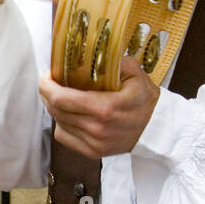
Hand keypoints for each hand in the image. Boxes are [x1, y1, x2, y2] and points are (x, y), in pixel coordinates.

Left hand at [39, 56, 159, 158]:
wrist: (158, 128)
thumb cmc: (146, 99)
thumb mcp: (134, 72)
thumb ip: (112, 60)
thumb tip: (90, 52)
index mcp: (105, 107)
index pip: (60, 98)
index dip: (46, 85)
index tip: (48, 75)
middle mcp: (97, 128)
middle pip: (55, 110)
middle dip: (47, 94)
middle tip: (52, 82)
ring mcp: (94, 143)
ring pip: (58, 123)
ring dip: (55, 108)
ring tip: (62, 97)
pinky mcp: (93, 152)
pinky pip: (63, 137)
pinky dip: (61, 124)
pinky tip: (69, 114)